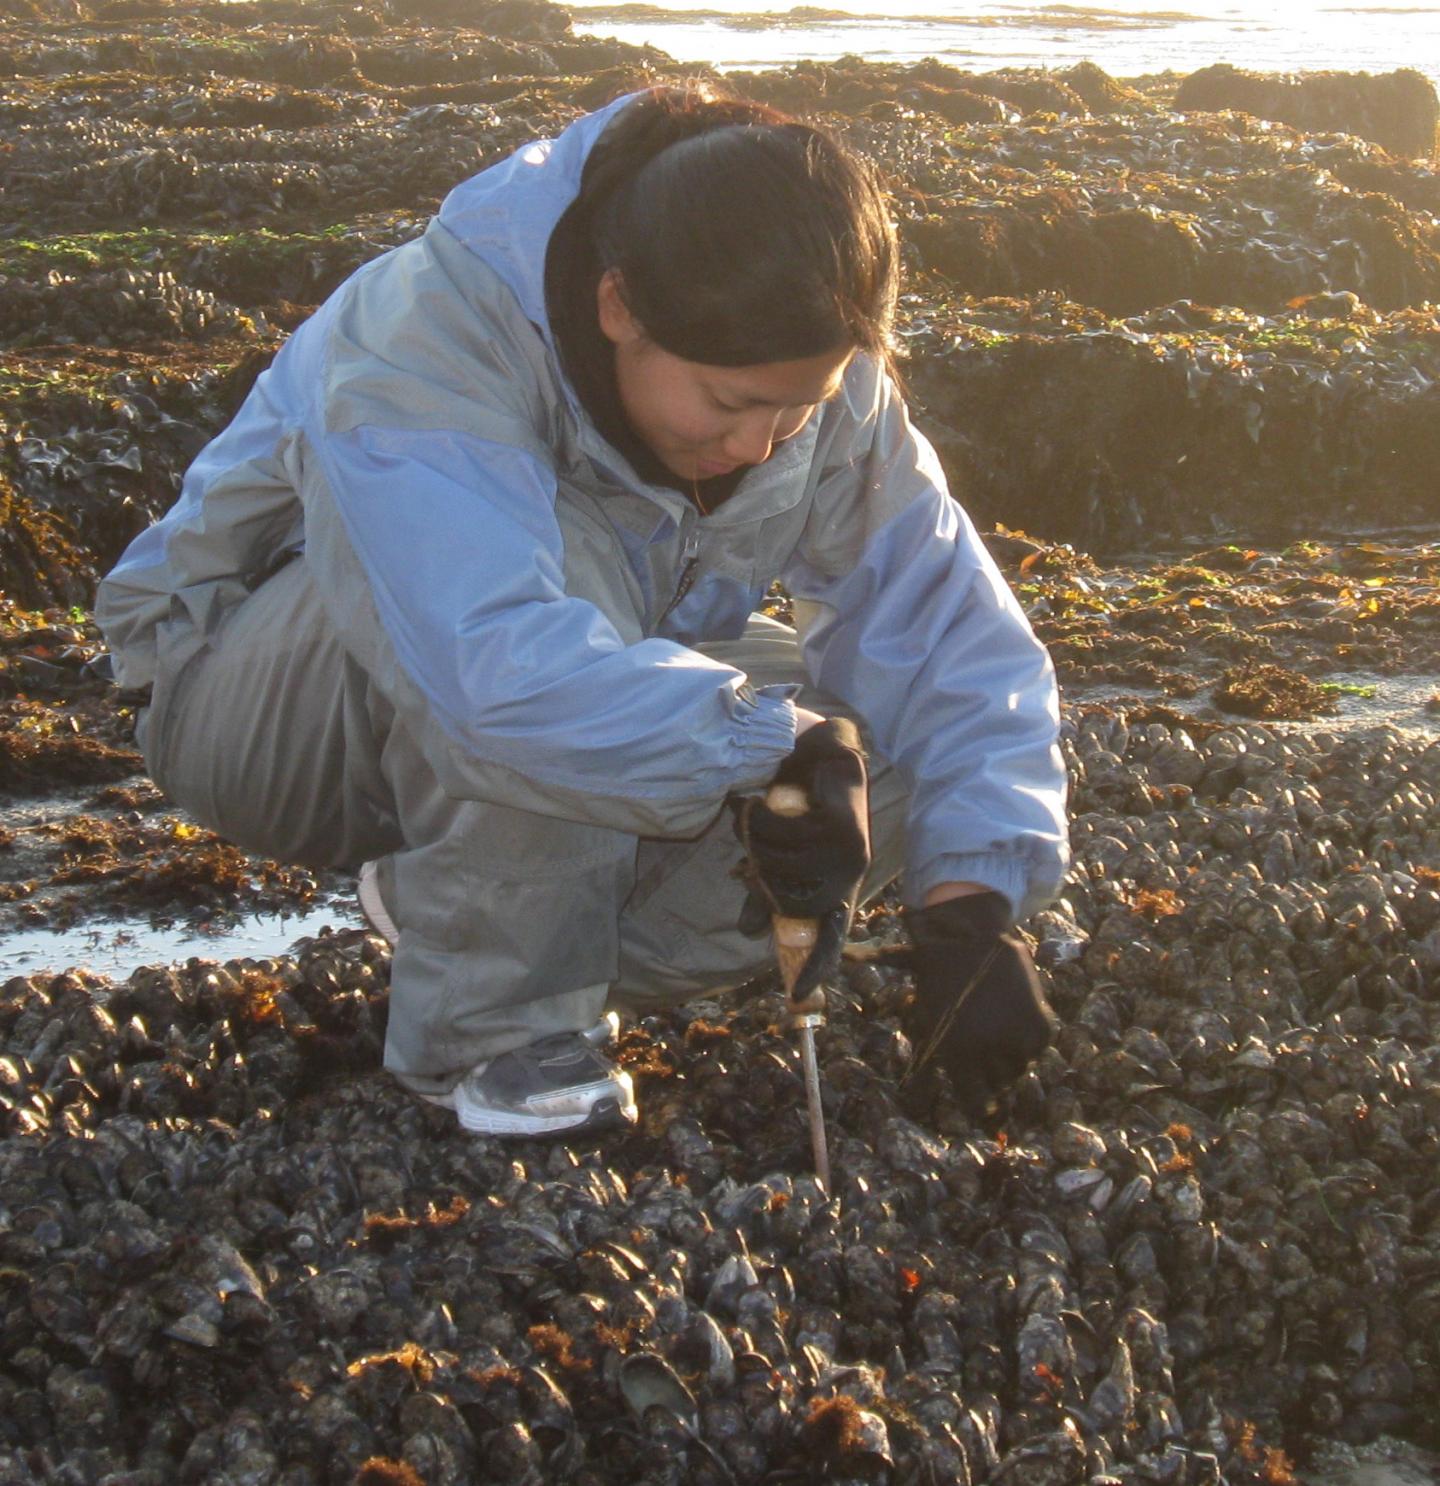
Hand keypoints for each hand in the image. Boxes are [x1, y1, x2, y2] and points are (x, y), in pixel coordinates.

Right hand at [732, 719, 869, 994]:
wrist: (820, 751)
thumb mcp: (782, 852)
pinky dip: (761, 817)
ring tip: (760, 815)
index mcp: (837, 888)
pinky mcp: (841, 825)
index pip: (830, 937)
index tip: (799, 996)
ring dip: (756, 839)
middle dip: (757, 873)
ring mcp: (849, 852)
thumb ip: (766, 890)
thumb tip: (746, 930)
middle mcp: (848, 875)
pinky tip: (765, 801)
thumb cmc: (800, 805)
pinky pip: (781, 835)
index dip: (814, 967)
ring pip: (779, 865)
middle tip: (749, 843)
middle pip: (786, 900)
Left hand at [900, 892, 1055, 1115]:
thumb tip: (847, 958)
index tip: (980, 1106)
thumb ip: (889, 991)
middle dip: (991, 1074)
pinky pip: (1036, 1049)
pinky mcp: (1039, 1027)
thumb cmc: (937, 963)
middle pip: (996, 1086)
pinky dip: (1030, 1037)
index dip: (976, 1104)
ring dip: (1010, 1056)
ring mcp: (1013, 1038)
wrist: (974, 932)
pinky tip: (1014, 1014)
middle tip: (986, 1045)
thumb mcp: (912, 985)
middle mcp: (983, 1049)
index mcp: (953, 1050)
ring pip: (1018, 1069)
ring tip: (997, 1025)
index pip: (972, 1102)